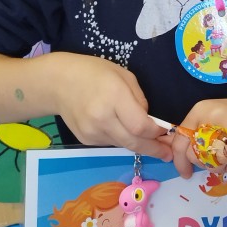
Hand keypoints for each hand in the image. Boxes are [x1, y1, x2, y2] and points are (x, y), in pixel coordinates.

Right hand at [50, 54, 173, 161]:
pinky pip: (111, 143)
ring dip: (139, 144)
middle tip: (168, 154)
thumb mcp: (124, 75)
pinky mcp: (85, 140)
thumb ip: (139, 99)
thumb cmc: (94, 73)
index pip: (141, 126)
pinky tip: (123, 130)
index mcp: (114, 97)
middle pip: (134, 143)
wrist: (58, 83)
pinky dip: (122, 139)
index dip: (157, 132)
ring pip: (123, 145)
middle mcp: (102, 119)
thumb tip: (150, 121)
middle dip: (154, 149)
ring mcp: (92, 132)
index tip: (166, 131)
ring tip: (152, 143)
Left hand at [171, 92, 226, 179]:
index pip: (180, 140)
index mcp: (202, 110)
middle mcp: (213, 117)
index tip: (185, 172)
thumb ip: (198, 133)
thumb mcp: (216, 117)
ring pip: (213, 166)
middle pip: (195, 157)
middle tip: (218, 158)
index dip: (179, 160)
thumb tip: (178, 155)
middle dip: (205, 164)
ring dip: (223, 166)